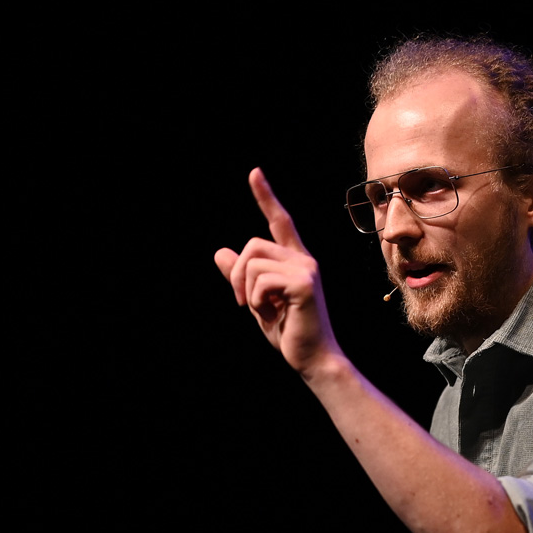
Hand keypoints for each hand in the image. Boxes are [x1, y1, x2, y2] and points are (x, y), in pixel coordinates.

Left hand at [214, 168, 342, 375]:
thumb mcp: (257, 303)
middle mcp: (303, 259)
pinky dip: (256, 301)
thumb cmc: (289, 334)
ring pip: (252, 264)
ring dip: (247, 293)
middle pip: (252, 246)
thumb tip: (219, 252)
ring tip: (265, 311)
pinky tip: (274, 315)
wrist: (313, 359)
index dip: (266, 197)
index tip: (254, 173)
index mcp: (295, 261)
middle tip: (241, 303)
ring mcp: (306, 269)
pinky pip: (260, 281)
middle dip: (236, 275)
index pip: (279, 222)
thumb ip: (240, 277)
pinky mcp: (304, 283)